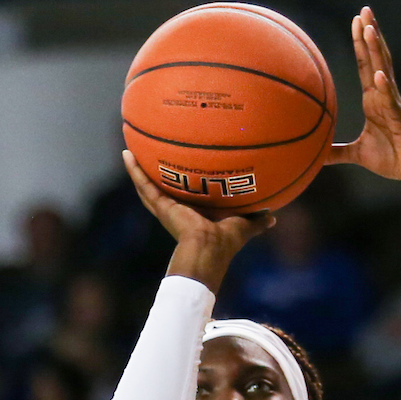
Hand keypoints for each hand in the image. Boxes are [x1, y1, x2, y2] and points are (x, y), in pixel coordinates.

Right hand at [123, 150, 274, 293]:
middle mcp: (176, 211)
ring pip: (147, 186)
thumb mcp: (244, 225)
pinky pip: (144, 185)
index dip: (180, 186)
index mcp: (193, 215)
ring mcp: (165, 208)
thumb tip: (273, 217)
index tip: (177, 173)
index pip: (183, 197)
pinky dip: (135, 170)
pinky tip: (127, 154)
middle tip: (146, 157)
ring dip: (138, 169)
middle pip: (161, 190)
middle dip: (154, 175)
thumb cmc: (226, 243)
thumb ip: (257, 220)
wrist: (210, 249)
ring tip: (129, 151)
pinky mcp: (161, 205)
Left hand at [327, 7, 400, 182]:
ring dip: (377, 51)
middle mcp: (385, 97)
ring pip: (384, 72)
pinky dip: (385, 88)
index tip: (355, 21)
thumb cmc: (393, 159)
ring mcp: (395, 106)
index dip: (361, 44)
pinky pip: (392, 102)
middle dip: (370, 35)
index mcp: (375, 100)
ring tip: (370, 29)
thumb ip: (336, 152)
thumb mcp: (358, 154)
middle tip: (364, 10)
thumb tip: (315, 156)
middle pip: (377, 59)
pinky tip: (379, 74)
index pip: (366, 65)